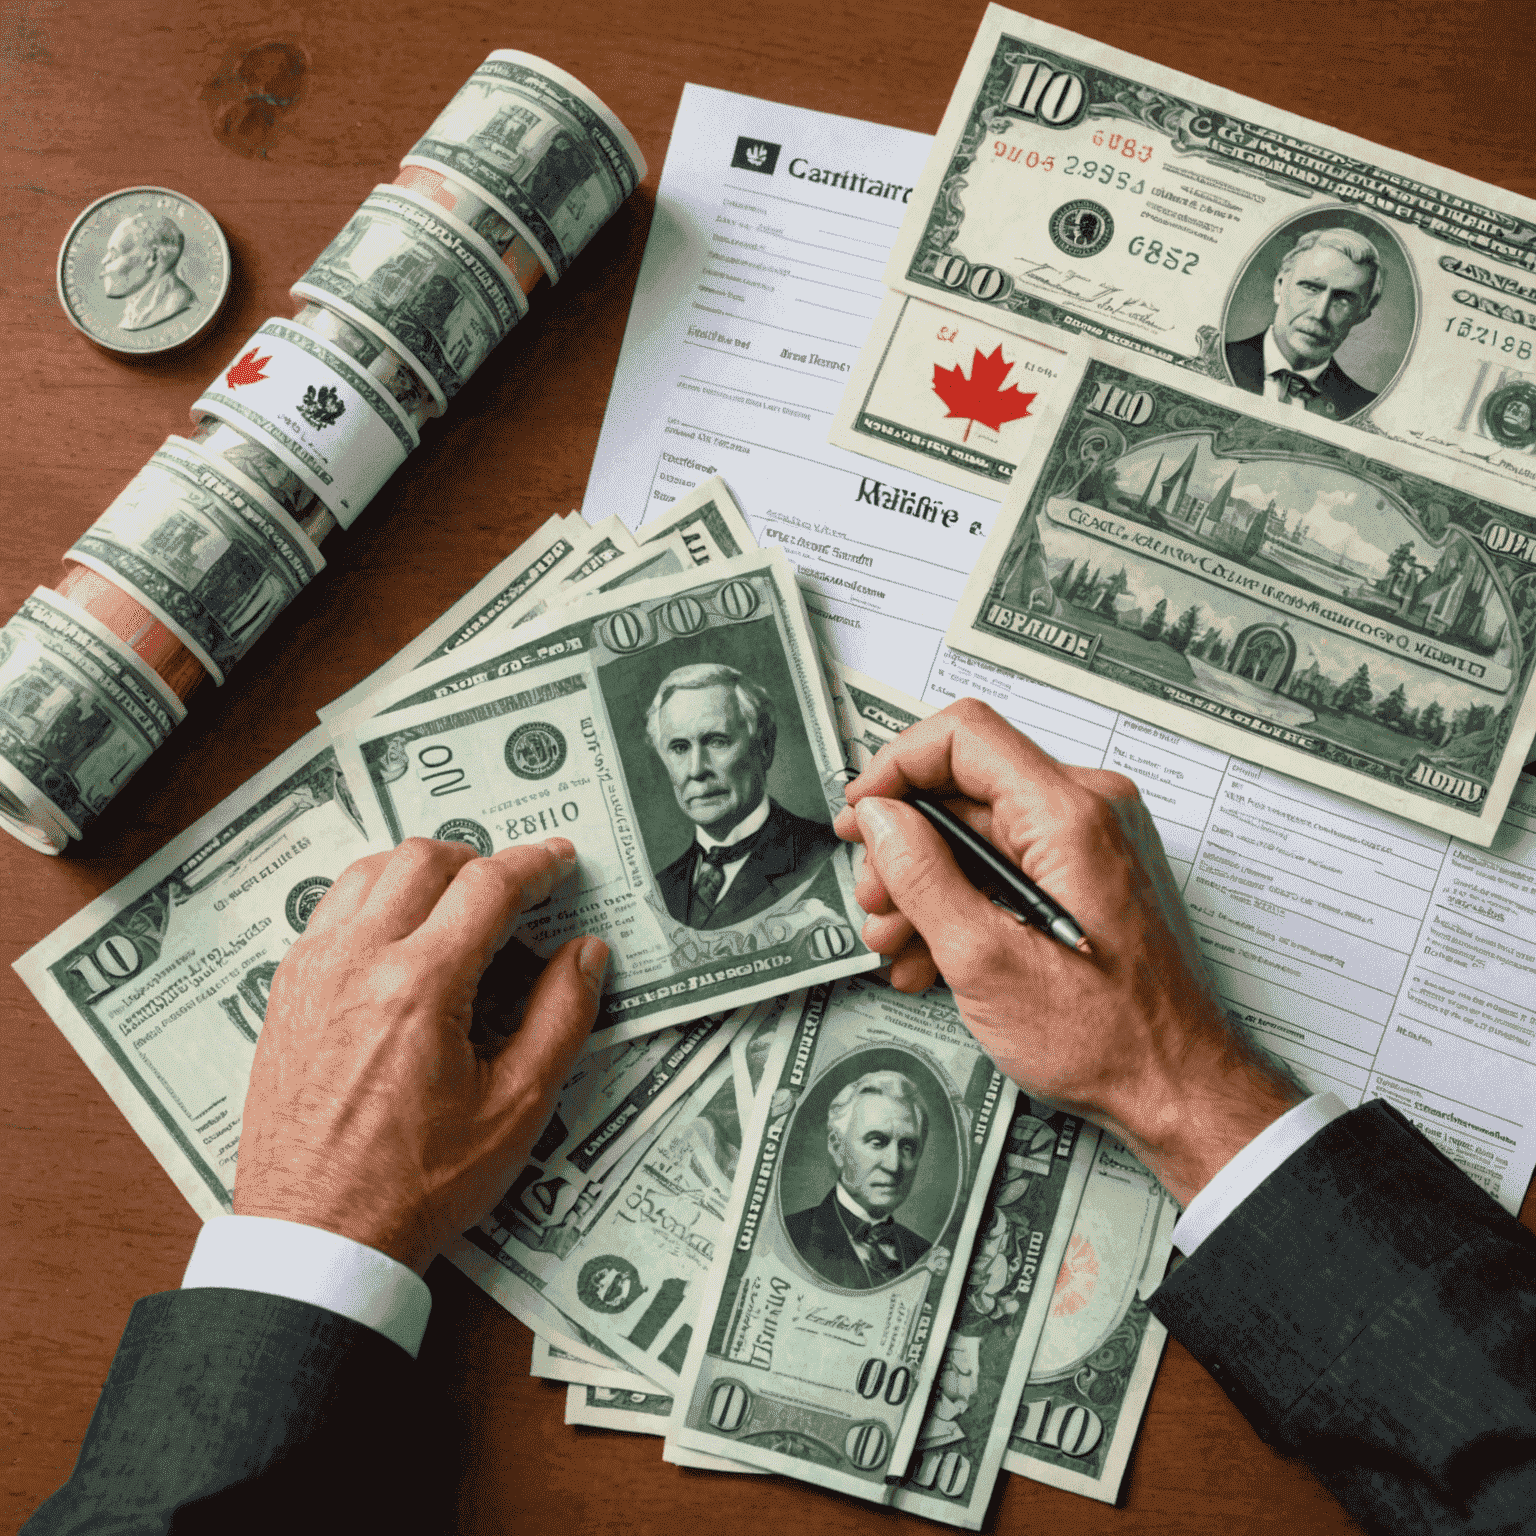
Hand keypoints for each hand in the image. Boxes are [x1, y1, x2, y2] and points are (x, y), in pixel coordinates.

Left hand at [233, 837, 607, 1271]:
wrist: (317, 1237)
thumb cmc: (418, 1184)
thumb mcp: (516, 1108)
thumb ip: (561, 1017)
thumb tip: (586, 952)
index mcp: (420, 985)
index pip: (489, 885)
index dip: (537, 864)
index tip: (562, 860)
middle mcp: (357, 960)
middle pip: (424, 857)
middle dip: (478, 859)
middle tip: (512, 892)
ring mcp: (311, 971)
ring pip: (367, 870)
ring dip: (419, 872)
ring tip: (454, 907)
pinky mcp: (286, 991)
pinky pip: (330, 910)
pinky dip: (373, 901)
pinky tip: (398, 941)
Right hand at [834, 699, 1300, 1205]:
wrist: (1177, 1090)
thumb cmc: (1109, 1038)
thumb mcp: (985, 960)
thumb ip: (922, 876)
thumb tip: (881, 819)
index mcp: (1069, 815)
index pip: (964, 735)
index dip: (896, 767)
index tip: (861, 815)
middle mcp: (1088, 812)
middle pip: (964, 789)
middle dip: (904, 847)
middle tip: (875, 902)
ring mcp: (1090, 845)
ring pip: (977, 833)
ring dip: (925, 885)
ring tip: (897, 944)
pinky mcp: (1087, 877)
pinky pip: (1006, 865)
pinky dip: (963, 902)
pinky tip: (932, 956)